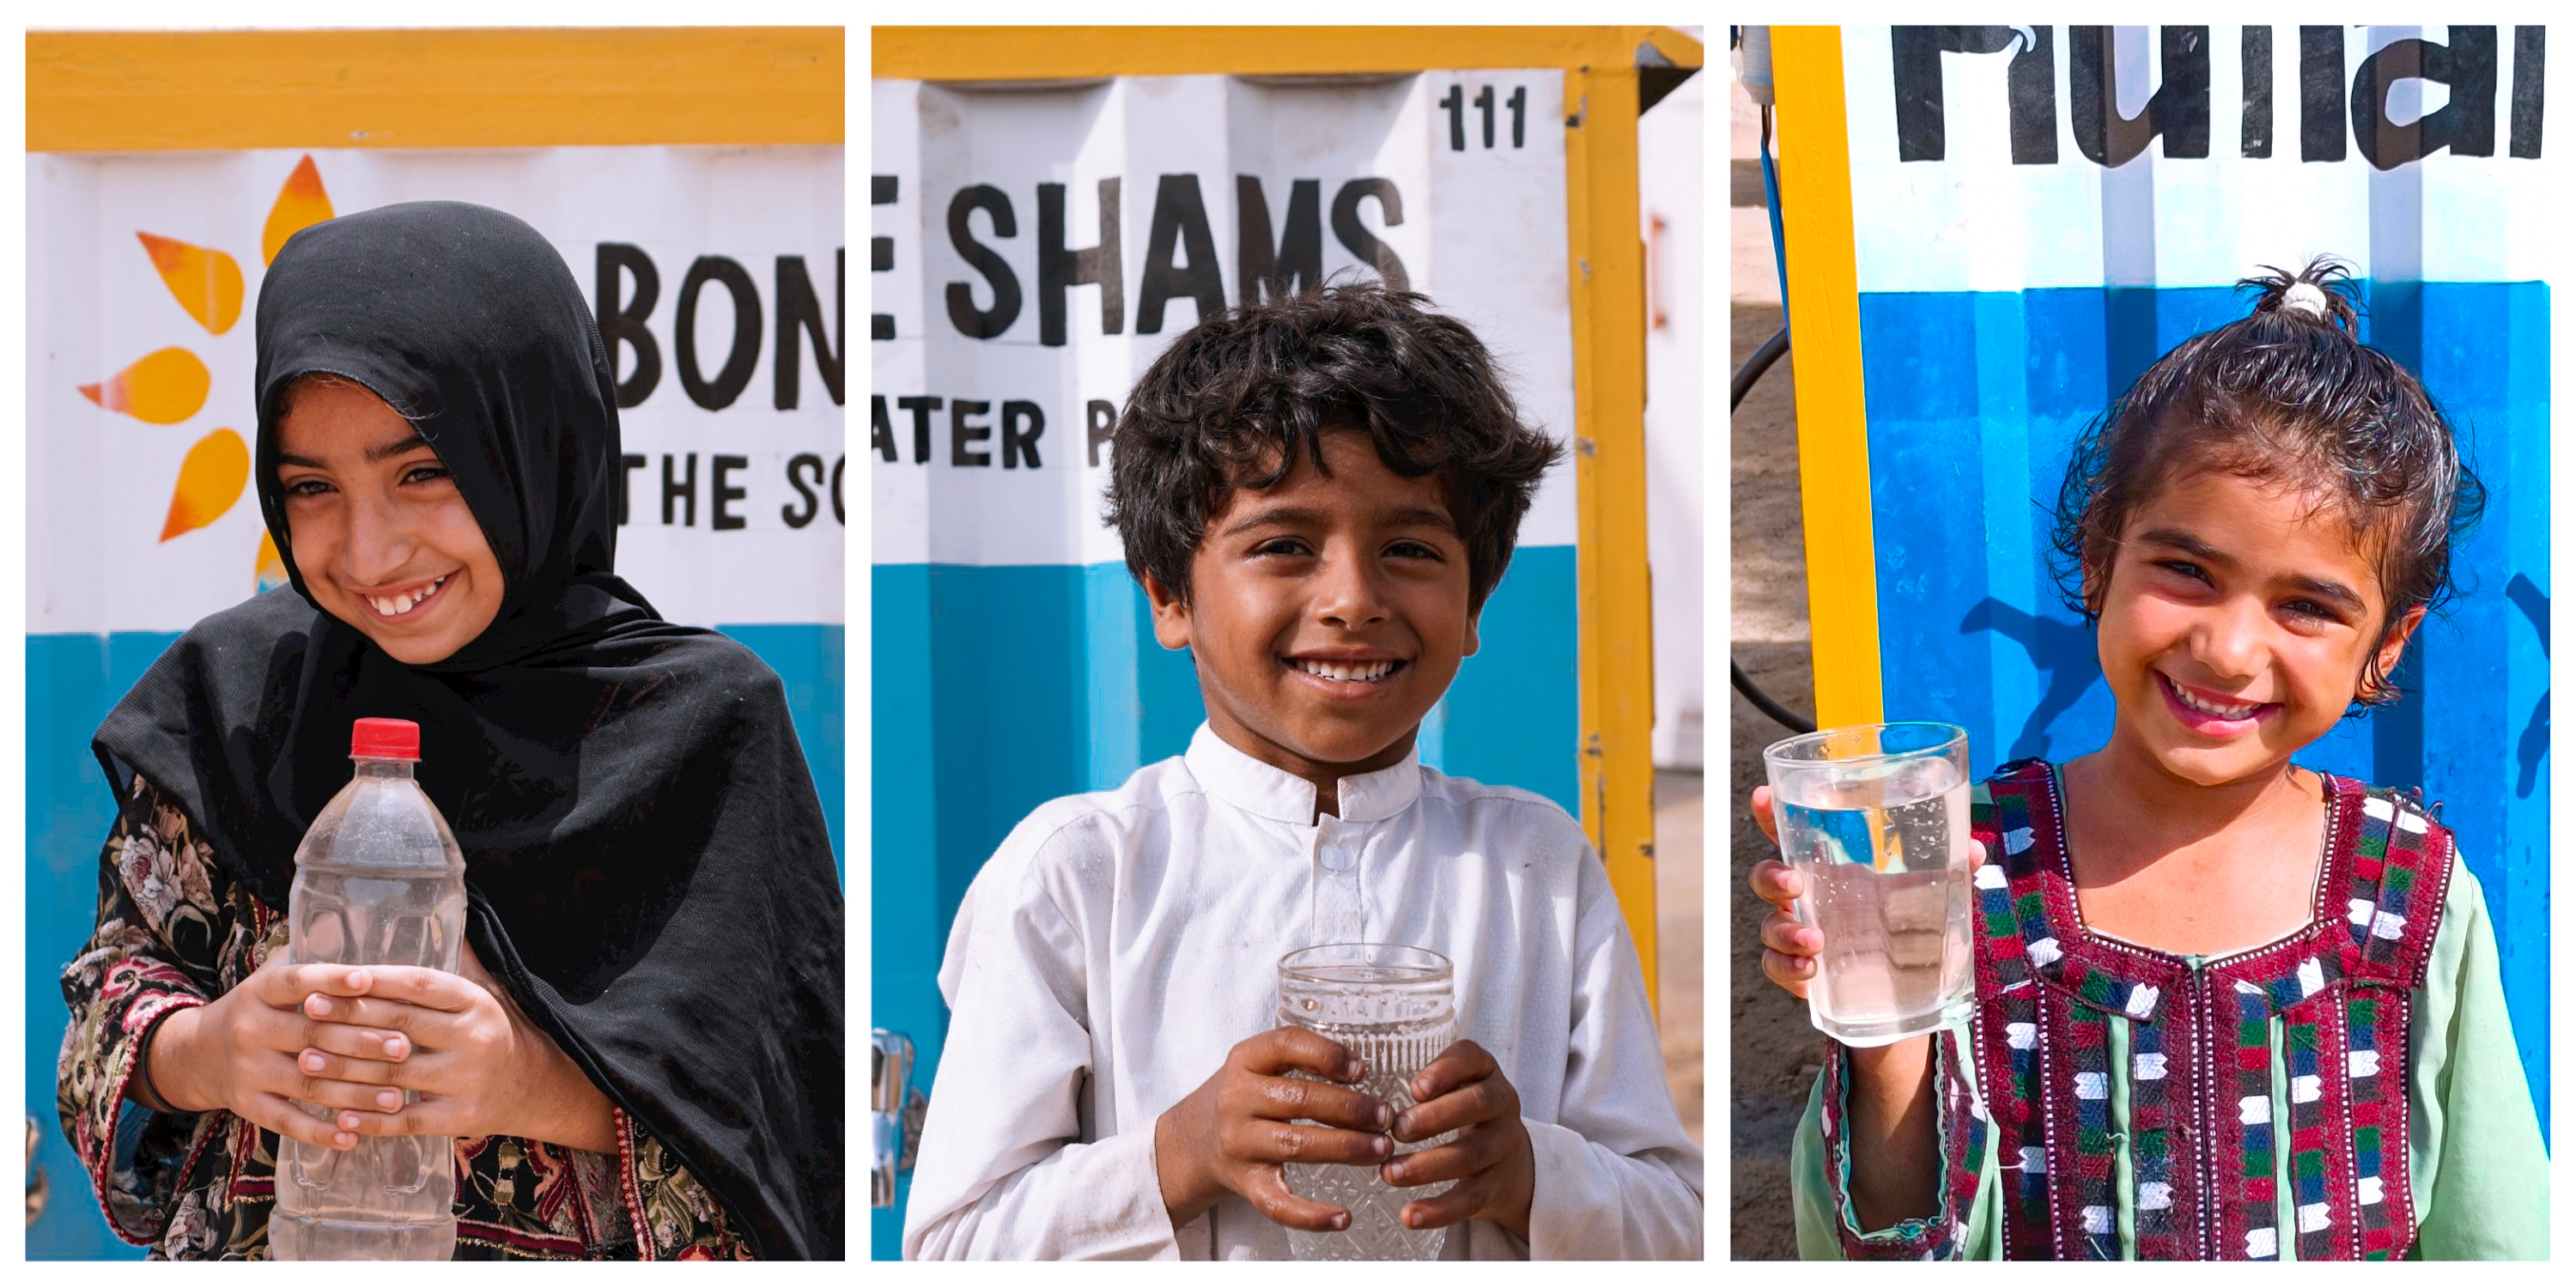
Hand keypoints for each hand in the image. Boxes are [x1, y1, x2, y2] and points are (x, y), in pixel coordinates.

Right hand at [144, 954, 422, 1152]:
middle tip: (405, 1047)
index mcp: (259, 991)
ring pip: (308, 1083)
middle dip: (363, 1042)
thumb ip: (310, 970)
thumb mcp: (268, 981)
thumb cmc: (257, 1011)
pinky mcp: (246, 1105)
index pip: (297, 982)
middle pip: (313, 1036)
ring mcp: (247, 1070)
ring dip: (355, 1093)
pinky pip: (286, 1121)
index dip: (331, 980)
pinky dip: (320, 1132)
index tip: (367, 978)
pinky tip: (353, 1136)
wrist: (194, 1054)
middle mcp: (250, 1029)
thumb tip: (369, 955)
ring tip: (397, 1098)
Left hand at [291, 941, 605, 1148]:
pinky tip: (338, 1115)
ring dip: (344, 1068)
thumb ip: (461, 961)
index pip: (418, 984)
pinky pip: (405, 1120)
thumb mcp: (489, 991)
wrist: (538, 1088)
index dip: (375, 979)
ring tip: (306, 1059)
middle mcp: (472, 1038)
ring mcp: (466, 1080)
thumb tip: (440, 910)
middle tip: (307, 1010)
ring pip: (393, 1073)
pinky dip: (370, 1120)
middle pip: (398, 1025)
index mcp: (475, 1002)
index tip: (335, 975)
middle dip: (347, 1017)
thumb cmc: (500, 1032)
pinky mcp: (459, 1118)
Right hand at [1154, 1026, 1394, 1231]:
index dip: (1327, 1054)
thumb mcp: (1257, 1064)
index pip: (1286, 1044)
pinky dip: (1312, 1215)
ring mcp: (1239, 1143)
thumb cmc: (1242, 1097)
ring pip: (1296, 1145)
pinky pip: (1278, 1204)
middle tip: (1386, 1117)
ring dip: (1346, 1147)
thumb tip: (1361, 1071)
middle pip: (1300, 1099)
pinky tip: (1344, 1217)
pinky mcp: (1243, 1183)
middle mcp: (1237, 1099)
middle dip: (1351, 1108)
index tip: (1361, 1070)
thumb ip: (1298, 1059)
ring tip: (1381, 1149)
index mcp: (1244, 1060)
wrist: (1190, 1141)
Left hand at [1381, 1041, 1533, 1238]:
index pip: (1472, 1059)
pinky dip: (1439, 1210)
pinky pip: (1470, 1198)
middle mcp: (1502, 1104)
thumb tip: (1376, 1100)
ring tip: (1389, 1173)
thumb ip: (1426, 1082)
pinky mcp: (1498, 1185)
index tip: (1414, 1088)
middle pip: (1476, 1105)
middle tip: (1396, 1130)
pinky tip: (1409, 1216)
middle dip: (1434, 1117)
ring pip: (1470, 1155)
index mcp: (1485, 1072)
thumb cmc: (1464, 1111)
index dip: (1444, 1071)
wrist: (1512, 1161)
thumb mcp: (1455, 1085)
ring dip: (1427, 1166)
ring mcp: (1505, 1145)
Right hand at [1747, 785, 1985, 999]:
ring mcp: (1800, 935)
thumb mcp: (1928, 897)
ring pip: (1769, 925)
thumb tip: (1973, 849)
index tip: (1762, 796)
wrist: (1907, 992)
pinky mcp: (1802, 973)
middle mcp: (1809, 899)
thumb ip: (1948, 870)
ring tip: (1814, 944)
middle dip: (1771, 876)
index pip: (1791, 834)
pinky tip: (1809, 975)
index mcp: (1832, 870)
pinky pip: (1776, 967)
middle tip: (1794, 885)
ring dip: (1783, 932)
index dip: (1769, 813)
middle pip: (1767, 876)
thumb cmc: (1907, 929)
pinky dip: (1787, 970)